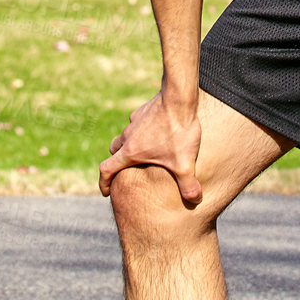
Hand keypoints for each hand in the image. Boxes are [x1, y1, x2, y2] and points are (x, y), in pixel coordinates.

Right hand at [99, 87, 201, 201]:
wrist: (179, 98)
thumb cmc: (178, 131)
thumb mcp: (185, 163)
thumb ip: (189, 185)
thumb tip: (195, 201)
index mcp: (130, 152)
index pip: (107, 169)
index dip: (104, 183)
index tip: (106, 191)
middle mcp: (128, 136)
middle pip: (113, 152)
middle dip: (116, 163)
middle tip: (125, 171)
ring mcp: (134, 122)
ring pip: (125, 136)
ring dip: (129, 145)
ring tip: (144, 153)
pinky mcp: (143, 111)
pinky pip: (137, 124)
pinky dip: (141, 131)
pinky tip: (157, 132)